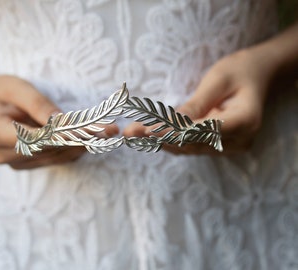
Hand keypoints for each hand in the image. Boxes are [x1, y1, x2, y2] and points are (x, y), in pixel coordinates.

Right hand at [0, 75, 118, 168]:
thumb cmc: (4, 93)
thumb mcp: (18, 88)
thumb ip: (38, 105)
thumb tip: (62, 123)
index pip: (33, 138)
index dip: (62, 136)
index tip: (88, 131)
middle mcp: (2, 153)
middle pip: (48, 149)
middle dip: (79, 139)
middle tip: (108, 131)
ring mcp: (15, 162)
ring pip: (55, 157)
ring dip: (82, 145)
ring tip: (106, 134)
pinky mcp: (28, 164)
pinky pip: (55, 160)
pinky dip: (74, 150)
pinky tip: (91, 140)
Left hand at [124, 48, 275, 154]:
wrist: (256, 76)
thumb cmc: (239, 71)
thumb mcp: (218, 80)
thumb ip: (197, 104)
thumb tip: (170, 125)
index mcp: (245, 120)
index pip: (203, 131)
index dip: (174, 132)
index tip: (148, 130)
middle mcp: (239, 140)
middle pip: (193, 143)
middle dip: (160, 137)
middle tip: (131, 132)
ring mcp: (230, 146)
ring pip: (189, 148)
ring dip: (160, 141)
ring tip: (133, 134)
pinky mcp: (219, 145)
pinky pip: (191, 145)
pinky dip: (170, 140)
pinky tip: (148, 136)